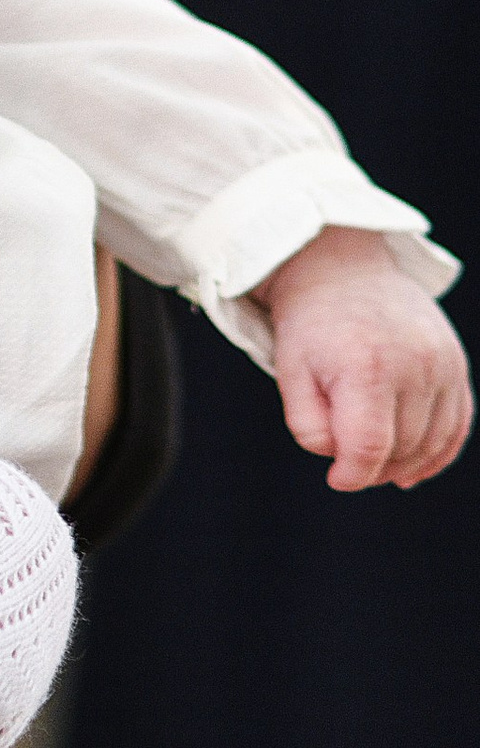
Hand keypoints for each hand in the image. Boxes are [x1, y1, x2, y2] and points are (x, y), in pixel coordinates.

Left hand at [256, 226, 470, 489]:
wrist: (343, 268)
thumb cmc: (311, 325)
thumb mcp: (290, 372)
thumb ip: (309, 426)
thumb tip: (342, 461)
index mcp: (366, 367)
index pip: (369, 448)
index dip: (352, 475)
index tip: (336, 479)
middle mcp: (414, 365)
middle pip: (403, 449)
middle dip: (375, 469)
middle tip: (350, 464)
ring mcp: (443, 364)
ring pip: (433, 443)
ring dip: (406, 464)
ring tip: (376, 462)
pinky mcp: (457, 363)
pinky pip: (458, 425)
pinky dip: (440, 453)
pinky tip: (414, 468)